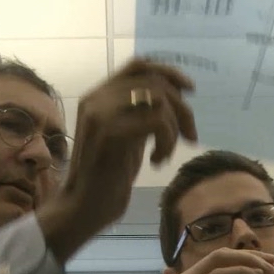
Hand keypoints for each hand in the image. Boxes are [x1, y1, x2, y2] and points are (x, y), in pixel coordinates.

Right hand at [37, 58, 197, 261]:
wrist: (83, 207)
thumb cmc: (106, 177)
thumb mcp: (127, 136)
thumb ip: (141, 113)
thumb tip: (175, 96)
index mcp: (97, 96)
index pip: (138, 66)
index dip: (168, 72)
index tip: (189, 89)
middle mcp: (96, 98)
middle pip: (154, 82)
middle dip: (181, 108)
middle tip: (190, 137)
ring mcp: (101, 114)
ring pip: (158, 99)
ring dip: (174, 126)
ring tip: (165, 153)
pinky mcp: (110, 133)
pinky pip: (157, 121)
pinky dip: (167, 142)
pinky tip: (156, 161)